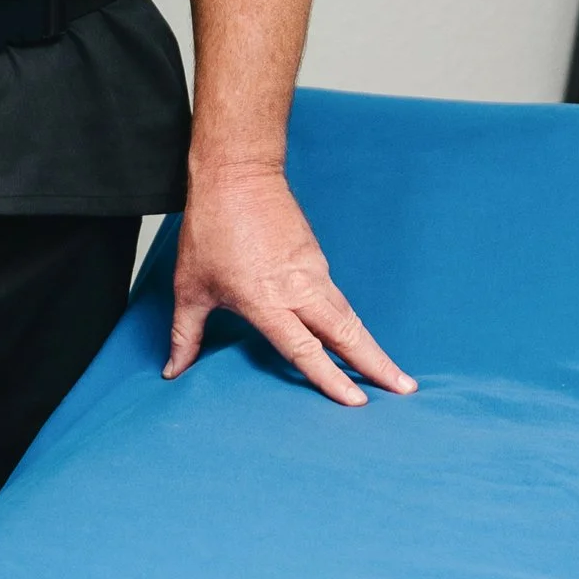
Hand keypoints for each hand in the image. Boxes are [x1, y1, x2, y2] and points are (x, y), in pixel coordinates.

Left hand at [164, 162, 415, 409]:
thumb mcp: (190, 288)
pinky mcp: (317, 258)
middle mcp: (298, 288)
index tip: (356, 402)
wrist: (237, 176)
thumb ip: (186, 335)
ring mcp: (313, 271)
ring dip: (371, 344)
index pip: (306, 349)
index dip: (331, 378)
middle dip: (377, 365)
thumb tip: (173, 370)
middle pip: (346, 334)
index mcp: (266, 301)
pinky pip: (338, 298)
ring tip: (393, 373)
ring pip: (348, 316)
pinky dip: (352, 322)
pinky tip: (358, 338)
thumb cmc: (210, 230)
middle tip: (405, 390)